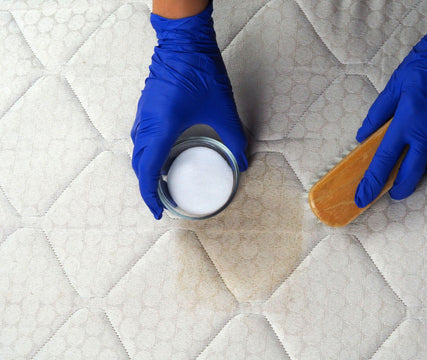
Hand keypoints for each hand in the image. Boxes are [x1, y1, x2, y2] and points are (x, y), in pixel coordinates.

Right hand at [131, 1, 247, 218]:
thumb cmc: (200, 71)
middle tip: (162, 202)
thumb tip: (243, 161)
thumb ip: (234, 138)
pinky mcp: (146, 108)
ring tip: (163, 184)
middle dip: (147, 188)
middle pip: (139, 166)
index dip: (150, 196)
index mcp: (161, 128)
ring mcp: (143, 115)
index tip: (158, 212)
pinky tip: (163, 157)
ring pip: (138, 152)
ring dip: (146, 171)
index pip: (147, 171)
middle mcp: (147, 124)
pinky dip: (148, 155)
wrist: (184, 41)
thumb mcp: (223, 109)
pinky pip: (141, 139)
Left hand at [355, 0, 426, 207]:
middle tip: (392, 193)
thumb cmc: (424, 66)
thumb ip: (377, 115)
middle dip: (399, 188)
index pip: (384, 161)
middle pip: (412, 174)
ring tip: (415, 164)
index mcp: (406, 122)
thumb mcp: (393, 87)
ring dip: (423, 169)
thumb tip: (362, 136)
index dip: (372, 182)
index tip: (362, 199)